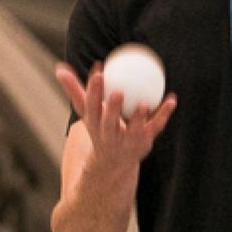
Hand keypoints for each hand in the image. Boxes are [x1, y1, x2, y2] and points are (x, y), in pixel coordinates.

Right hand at [55, 63, 176, 168]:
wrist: (112, 163)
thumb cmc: (99, 128)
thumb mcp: (87, 111)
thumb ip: (75, 90)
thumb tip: (59, 68)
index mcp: (94, 124)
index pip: (91, 106)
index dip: (94, 90)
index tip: (99, 71)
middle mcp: (108, 135)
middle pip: (109, 122)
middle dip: (112, 109)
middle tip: (118, 91)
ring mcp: (127, 141)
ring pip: (133, 130)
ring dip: (139, 118)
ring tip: (144, 104)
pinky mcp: (144, 143)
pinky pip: (156, 126)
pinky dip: (164, 113)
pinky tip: (172, 98)